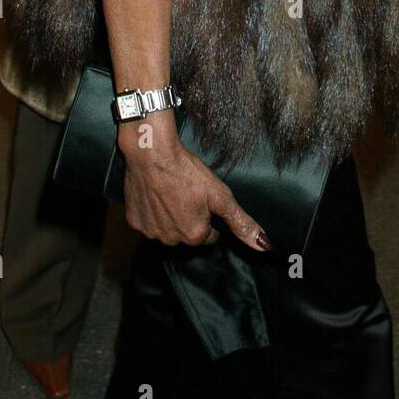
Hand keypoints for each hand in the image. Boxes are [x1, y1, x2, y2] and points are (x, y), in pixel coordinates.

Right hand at [118, 112, 270, 251]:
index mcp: (194, 235)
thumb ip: (241, 222)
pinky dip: (151, 211)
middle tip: (187, 193)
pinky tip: (155, 194)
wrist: (152, 153)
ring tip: (171, 192)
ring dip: (170, 216)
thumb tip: (264, 245)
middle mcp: (171, 239)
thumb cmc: (187, 171)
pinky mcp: (133, 221)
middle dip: (189, 217)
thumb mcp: (220, 195)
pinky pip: (147, 221)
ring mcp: (150, 232)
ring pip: (167, 229)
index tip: (203, 199)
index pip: (209, 235)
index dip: (208, 215)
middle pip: (186, 233)